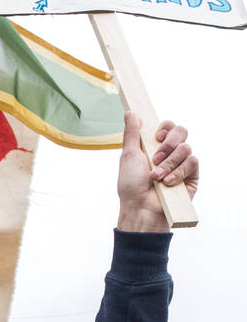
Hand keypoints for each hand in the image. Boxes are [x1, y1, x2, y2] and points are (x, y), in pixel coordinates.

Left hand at [117, 113, 198, 231]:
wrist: (141, 208)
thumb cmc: (131, 185)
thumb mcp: (128, 156)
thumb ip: (132, 133)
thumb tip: (131, 113)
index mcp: (155, 147)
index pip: (169, 127)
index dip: (166, 127)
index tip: (157, 135)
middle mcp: (170, 153)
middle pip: (182, 131)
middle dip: (168, 143)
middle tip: (155, 158)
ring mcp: (182, 164)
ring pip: (186, 148)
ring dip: (169, 162)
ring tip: (157, 177)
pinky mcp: (192, 176)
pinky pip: (193, 162)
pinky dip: (179, 171)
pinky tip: (168, 182)